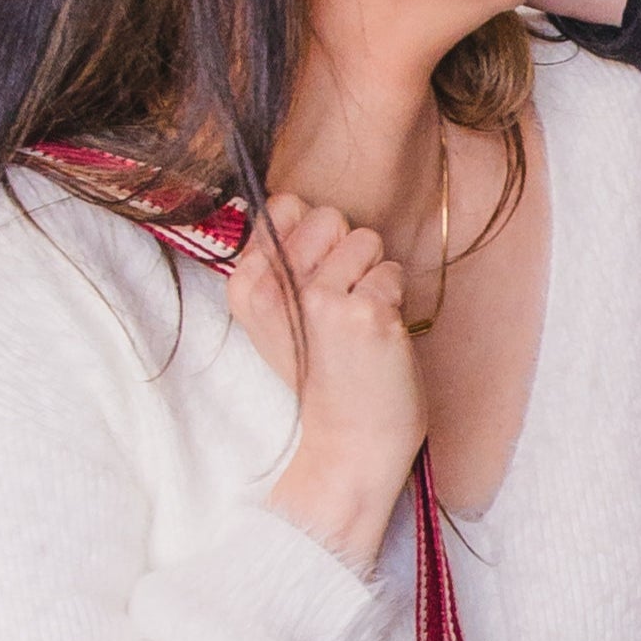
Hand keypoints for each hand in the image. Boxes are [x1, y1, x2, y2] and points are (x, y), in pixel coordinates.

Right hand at [231, 191, 423, 569]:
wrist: (350, 438)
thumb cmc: (325, 371)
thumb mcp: (279, 315)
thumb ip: (280, 260)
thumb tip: (294, 203)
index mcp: (246, 285)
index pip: (285, 207)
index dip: (312, 237)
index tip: (313, 282)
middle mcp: (275, 287)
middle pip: (329, 216)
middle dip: (346, 252)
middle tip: (340, 306)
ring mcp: (319, 298)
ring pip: (366, 240)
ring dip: (373, 277)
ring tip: (359, 321)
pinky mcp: (364, 312)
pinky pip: (393, 272)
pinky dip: (394, 301)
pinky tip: (378, 337)